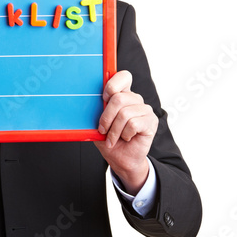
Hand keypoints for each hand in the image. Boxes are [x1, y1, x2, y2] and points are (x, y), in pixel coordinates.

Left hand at [94, 70, 157, 194]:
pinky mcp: (151, 121)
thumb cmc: (109, 139)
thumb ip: (97, 110)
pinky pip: (133, 123)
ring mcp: (145, 109)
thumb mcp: (98, 123)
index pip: (124, 77)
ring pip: (124, 113)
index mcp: (123, 95)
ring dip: (114, 130)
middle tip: (102, 129)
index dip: (112, 84)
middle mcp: (135, 99)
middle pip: (119, 98)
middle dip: (106, 116)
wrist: (121, 159)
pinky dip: (124, 134)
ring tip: (112, 138)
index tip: (102, 98)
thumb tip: (85, 99)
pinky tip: (126, 138)